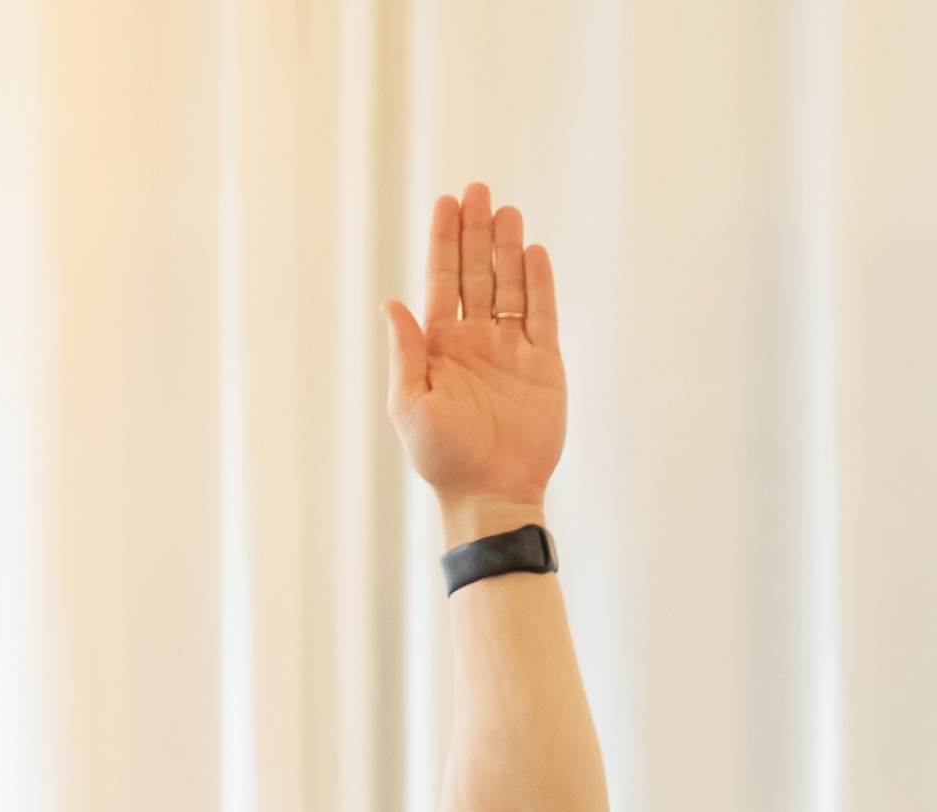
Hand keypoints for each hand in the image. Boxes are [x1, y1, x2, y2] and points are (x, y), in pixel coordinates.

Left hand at [386, 181, 563, 524]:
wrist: (491, 496)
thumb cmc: (443, 459)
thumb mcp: (409, 405)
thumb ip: (406, 353)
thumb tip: (392, 303)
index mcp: (441, 345)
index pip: (442, 279)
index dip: (444, 240)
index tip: (446, 202)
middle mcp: (476, 340)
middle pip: (477, 272)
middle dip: (476, 231)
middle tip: (478, 190)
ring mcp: (511, 351)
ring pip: (510, 286)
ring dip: (508, 248)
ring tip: (506, 211)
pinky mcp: (544, 367)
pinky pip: (542, 316)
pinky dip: (539, 284)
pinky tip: (534, 253)